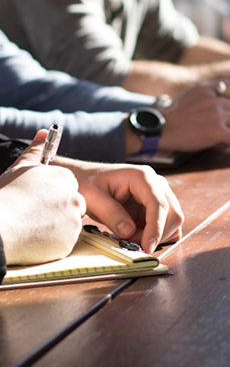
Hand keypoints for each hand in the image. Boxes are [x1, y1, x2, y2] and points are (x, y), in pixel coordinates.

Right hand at [0, 130, 85, 264]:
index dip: (51, 195)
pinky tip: (34, 239)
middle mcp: (75, 198)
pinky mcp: (69, 243)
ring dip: (55, 227)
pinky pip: (63, 243)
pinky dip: (52, 243)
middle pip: (72, 205)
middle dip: (57, 211)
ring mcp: (74, 222)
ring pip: (68, 225)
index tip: (37, 200)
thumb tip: (44, 132)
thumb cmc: (6, 195)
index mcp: (66, 178)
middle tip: (34, 215)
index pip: (67, 187)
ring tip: (31, 226)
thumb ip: (36, 150)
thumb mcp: (20, 168)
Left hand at [60, 159, 183, 253]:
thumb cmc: (88, 183)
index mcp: (143, 177)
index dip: (156, 228)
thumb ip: (111, 214)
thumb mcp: (93, 198)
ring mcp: (158, 194)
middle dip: (157, 234)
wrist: (87, 178)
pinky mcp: (155, 206)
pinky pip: (165, 225)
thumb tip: (129, 231)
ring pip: (172, 221)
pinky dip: (156, 236)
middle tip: (133, 244)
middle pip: (172, 213)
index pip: (159, 204)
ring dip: (156, 236)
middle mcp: (156, 184)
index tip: (147, 247)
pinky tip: (137, 236)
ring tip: (130, 238)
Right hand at [157, 79, 229, 151]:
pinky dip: (226, 143)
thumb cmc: (174, 116)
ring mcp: (218, 114)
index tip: (224, 109)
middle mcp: (215, 98)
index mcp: (208, 87)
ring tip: (217, 136)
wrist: (161, 129)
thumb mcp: (191, 95)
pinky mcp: (218, 130)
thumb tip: (228, 103)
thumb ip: (209, 94)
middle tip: (220, 128)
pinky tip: (215, 143)